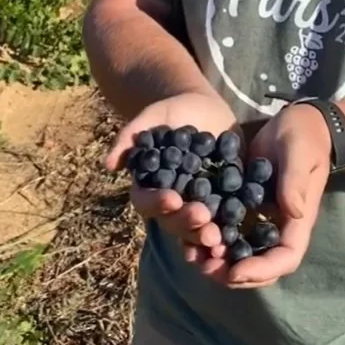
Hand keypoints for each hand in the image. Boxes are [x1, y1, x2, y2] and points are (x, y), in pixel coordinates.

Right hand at [106, 91, 237, 251]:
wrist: (206, 108)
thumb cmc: (173, 110)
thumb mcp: (153, 115)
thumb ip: (131, 135)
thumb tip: (108, 164)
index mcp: (151, 185)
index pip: (146, 201)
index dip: (157, 203)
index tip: (173, 199)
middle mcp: (172, 201)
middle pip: (172, 222)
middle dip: (186, 223)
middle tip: (203, 217)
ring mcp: (197, 205)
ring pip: (196, 229)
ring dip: (205, 236)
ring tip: (218, 236)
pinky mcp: (224, 203)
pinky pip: (224, 223)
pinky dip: (228, 232)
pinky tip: (236, 235)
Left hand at [189, 103, 331, 289]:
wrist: (299, 121)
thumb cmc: (304, 137)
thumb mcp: (300, 154)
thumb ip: (295, 181)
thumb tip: (292, 212)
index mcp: (297, 219)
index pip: (286, 257)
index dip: (261, 270)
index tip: (235, 270)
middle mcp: (279, 225)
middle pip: (262, 265)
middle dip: (235, 273)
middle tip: (206, 268)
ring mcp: (261, 217)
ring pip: (242, 251)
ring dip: (219, 260)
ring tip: (192, 256)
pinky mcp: (245, 204)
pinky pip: (229, 228)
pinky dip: (211, 235)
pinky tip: (188, 234)